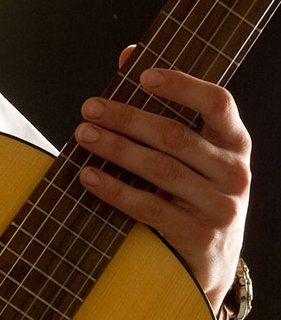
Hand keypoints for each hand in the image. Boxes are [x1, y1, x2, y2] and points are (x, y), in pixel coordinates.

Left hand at [74, 49, 250, 311]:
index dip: (181, 85)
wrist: (211, 265)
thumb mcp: (194, 158)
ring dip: (115, 149)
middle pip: (174, 136)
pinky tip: (87, 176)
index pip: (218, 103)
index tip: (142, 75)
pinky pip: (147, 206)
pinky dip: (113, 189)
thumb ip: (168, 109)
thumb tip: (129, 55)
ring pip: (159, 169)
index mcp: (236, 145)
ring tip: (82, 135)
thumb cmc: (194, 197)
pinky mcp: (195, 235)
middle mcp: (234, 173)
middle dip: (126, 119)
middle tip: (89, 109)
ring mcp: (218, 206)